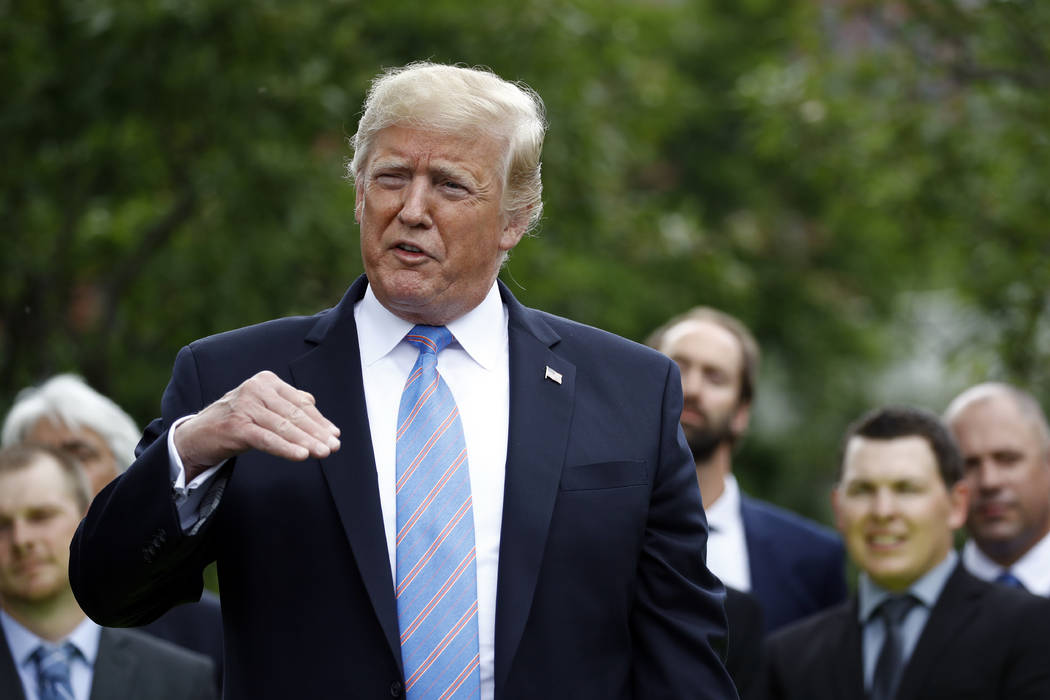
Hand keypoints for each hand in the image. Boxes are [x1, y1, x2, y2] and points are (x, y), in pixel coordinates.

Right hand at [174, 371, 340, 479]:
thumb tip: (312, 404)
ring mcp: (244, 406)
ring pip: (283, 427)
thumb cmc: (235, 421)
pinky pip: (267, 439)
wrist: (196, 435)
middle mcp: (255, 388)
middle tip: (334, 446)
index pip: (299, 402)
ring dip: (306, 442)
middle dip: (317, 432)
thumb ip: (286, 403)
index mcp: (266, 381)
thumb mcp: (262, 408)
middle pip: (294, 414)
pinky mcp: (236, 426)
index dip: (319, 420)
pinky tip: (302, 455)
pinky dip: (286, 448)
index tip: (334, 435)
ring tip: (323, 453)